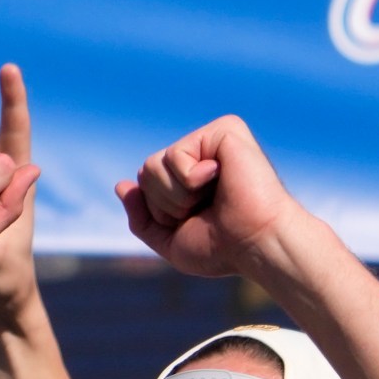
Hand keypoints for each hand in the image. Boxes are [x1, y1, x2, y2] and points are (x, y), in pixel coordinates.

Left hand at [118, 115, 303, 277]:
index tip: (196, 221)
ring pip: (153, 164)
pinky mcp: (224, 130)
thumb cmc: (222, 249)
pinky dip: (191, 179)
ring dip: (177, 195)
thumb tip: (121, 186)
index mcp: (190, 178)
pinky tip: (221, 179)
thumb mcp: (169, 241)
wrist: (257, 245)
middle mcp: (201, 155)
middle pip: (145, 171)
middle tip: (205, 210)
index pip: (144, 184)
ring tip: (213, 197)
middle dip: (166, 203)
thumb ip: (141, 217)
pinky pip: (175, 155)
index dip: (160, 212)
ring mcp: (212, 140)